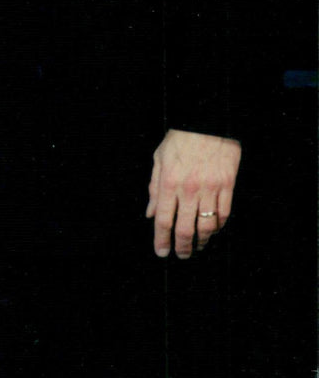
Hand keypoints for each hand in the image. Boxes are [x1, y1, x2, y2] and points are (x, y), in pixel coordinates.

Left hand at [147, 129, 240, 258]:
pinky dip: (219, 226)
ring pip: (206, 226)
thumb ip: (154, 188)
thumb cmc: (181, 139)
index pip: (163, 219)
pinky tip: (214, 230)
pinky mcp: (227, 186)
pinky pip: (224, 214)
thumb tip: (150, 213)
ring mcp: (210, 188)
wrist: (207, 122)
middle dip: (182, 247)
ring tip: (198, 246)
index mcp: (169, 182)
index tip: (162, 252)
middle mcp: (189, 189)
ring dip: (202, 241)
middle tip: (181, 255)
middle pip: (185, 228)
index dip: (161, 240)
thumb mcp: (160, 159)